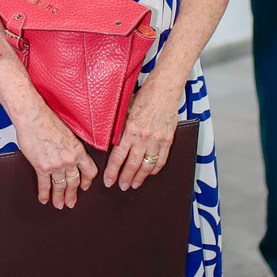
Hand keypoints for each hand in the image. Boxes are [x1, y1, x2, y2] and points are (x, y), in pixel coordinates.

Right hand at [13, 102, 98, 209]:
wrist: (32, 117)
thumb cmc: (47, 118)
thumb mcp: (67, 131)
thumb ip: (70, 144)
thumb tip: (68, 150)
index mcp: (78, 149)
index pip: (89, 171)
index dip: (87, 181)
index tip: (85, 186)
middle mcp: (69, 159)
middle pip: (74, 182)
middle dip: (73, 194)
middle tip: (71, 202)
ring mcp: (56, 165)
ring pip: (60, 186)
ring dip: (60, 197)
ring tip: (59, 205)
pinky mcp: (41, 167)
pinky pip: (44, 185)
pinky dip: (44, 194)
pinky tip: (44, 199)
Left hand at [104, 76, 180, 190]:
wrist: (164, 89)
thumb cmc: (143, 96)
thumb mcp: (125, 111)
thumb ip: (119, 128)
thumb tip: (110, 143)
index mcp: (130, 130)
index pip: (118, 157)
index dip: (112, 171)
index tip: (108, 181)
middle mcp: (144, 137)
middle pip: (132, 165)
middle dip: (125, 178)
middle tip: (121, 187)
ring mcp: (158, 140)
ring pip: (147, 166)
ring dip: (140, 177)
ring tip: (134, 184)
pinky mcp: (168, 139)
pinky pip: (161, 159)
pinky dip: (154, 169)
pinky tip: (149, 173)